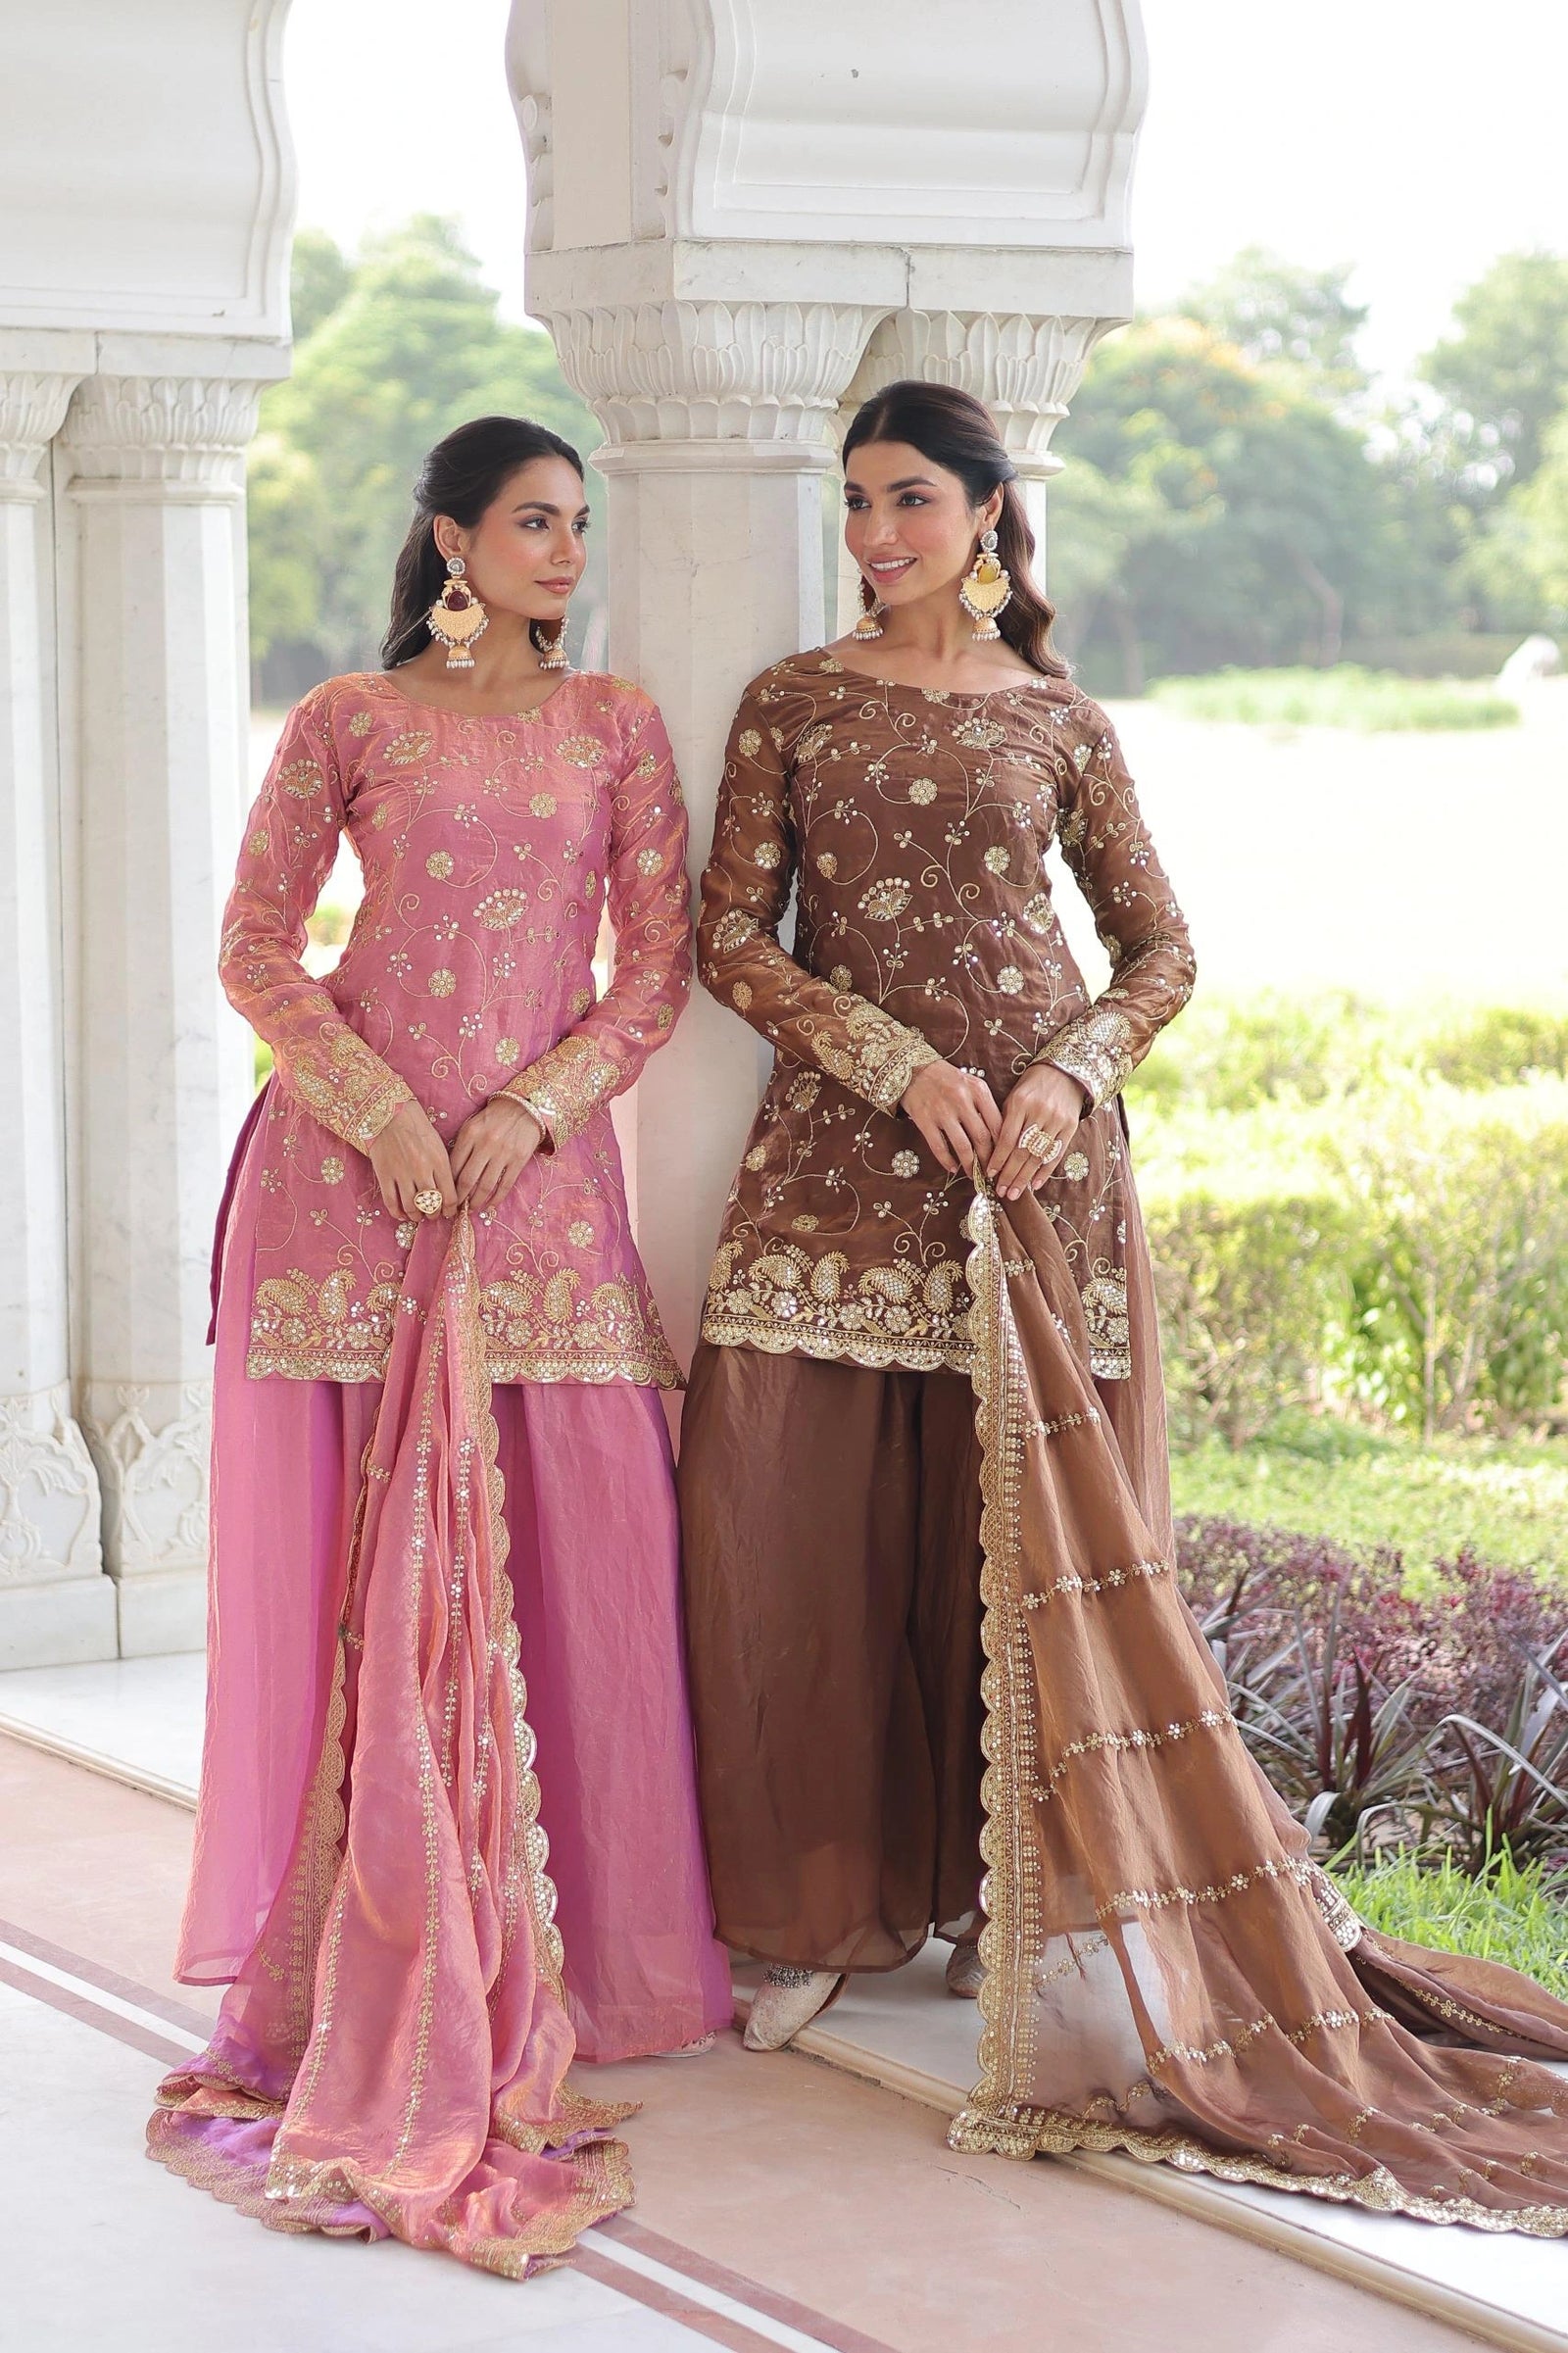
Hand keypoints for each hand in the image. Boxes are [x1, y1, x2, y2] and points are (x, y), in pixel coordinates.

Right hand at [367, 1100, 457, 1219]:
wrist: (390, 1114)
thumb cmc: (417, 1127)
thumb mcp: (438, 1145)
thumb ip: (443, 1168)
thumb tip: (448, 1191)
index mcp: (439, 1162)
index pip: (450, 1196)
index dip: (450, 1209)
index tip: (449, 1212)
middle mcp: (422, 1170)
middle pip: (432, 1204)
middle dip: (434, 1214)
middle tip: (433, 1214)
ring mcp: (402, 1174)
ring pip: (412, 1207)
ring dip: (416, 1216)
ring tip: (418, 1216)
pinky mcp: (385, 1175)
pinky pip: (391, 1202)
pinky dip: (397, 1213)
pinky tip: (402, 1214)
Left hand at [449, 1096, 544, 1215]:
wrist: (524, 1107)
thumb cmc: (494, 1118)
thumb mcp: (472, 1126)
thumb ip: (462, 1146)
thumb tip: (452, 1175)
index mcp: (470, 1134)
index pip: (453, 1165)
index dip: (448, 1184)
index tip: (445, 1195)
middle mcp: (485, 1144)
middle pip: (467, 1179)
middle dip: (459, 1198)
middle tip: (455, 1208)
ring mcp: (503, 1153)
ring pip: (486, 1185)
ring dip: (477, 1201)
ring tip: (471, 1209)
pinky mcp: (519, 1159)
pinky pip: (506, 1184)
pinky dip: (497, 1198)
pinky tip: (491, 1204)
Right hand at [900, 1060, 1001, 1176]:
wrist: (915, 1069)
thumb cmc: (948, 1079)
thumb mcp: (973, 1085)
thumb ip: (986, 1107)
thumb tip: (998, 1138)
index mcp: (979, 1091)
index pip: (997, 1124)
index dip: (1002, 1147)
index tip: (1004, 1159)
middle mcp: (962, 1100)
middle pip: (982, 1138)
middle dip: (988, 1160)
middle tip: (990, 1172)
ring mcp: (942, 1111)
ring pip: (962, 1146)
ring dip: (970, 1165)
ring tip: (973, 1174)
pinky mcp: (924, 1120)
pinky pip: (939, 1147)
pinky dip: (947, 1161)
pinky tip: (952, 1168)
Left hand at [987, 1064, 1088, 1200]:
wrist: (1063, 1073)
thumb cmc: (1031, 1087)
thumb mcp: (1013, 1098)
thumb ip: (1004, 1123)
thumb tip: (991, 1154)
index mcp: (1020, 1103)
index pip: (1006, 1138)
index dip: (998, 1159)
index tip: (989, 1175)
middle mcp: (1039, 1112)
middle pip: (1022, 1151)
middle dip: (1010, 1175)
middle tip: (1001, 1192)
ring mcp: (1057, 1120)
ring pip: (1038, 1156)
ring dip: (1025, 1178)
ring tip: (1014, 1193)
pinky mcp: (1071, 1126)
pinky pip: (1056, 1154)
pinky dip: (1045, 1172)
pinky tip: (1034, 1185)